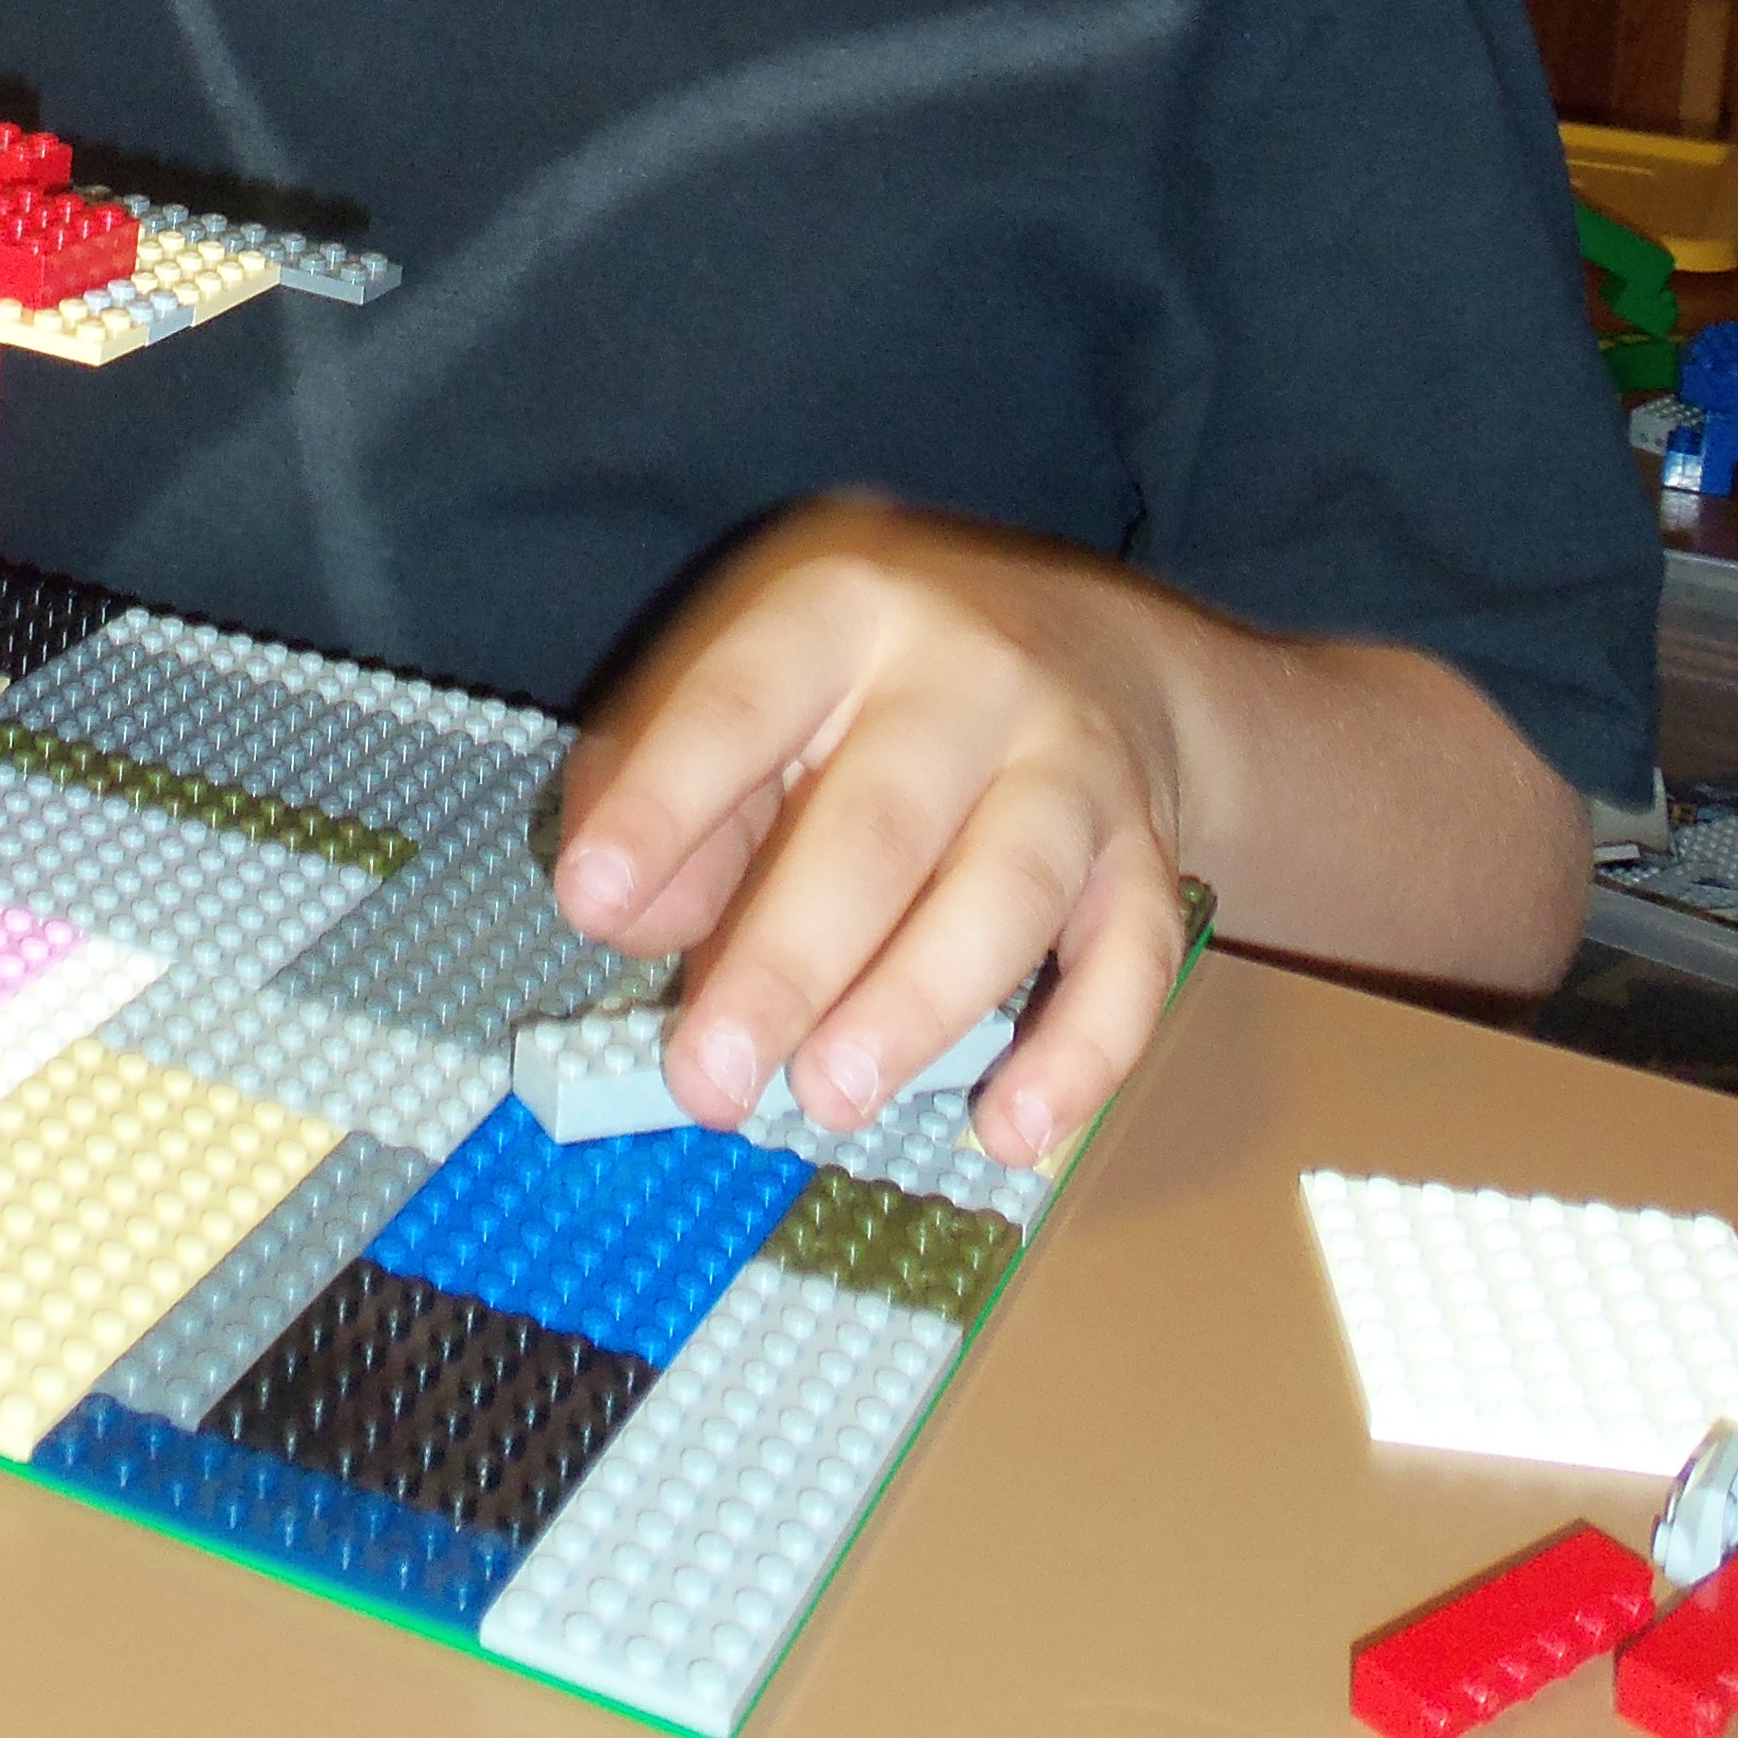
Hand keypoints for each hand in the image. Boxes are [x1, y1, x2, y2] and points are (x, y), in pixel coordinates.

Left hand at [550, 504, 1192, 1168]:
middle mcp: (967, 671)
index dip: (662, 803)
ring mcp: (1073, 758)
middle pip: (877, 824)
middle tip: (707, 1077)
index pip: (738, 704)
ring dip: (915, 1007)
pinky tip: (1011, 1130)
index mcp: (839, 607)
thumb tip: (621, 922)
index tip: (589, 902)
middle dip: (786, 961)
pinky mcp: (1148, 850)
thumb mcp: (753, 674)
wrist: (1098, 642)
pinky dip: (1081, 1054)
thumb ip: (663, 778)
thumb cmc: (870, 678)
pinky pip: (1132, 960)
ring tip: (829, 1097)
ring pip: (1007, 889)